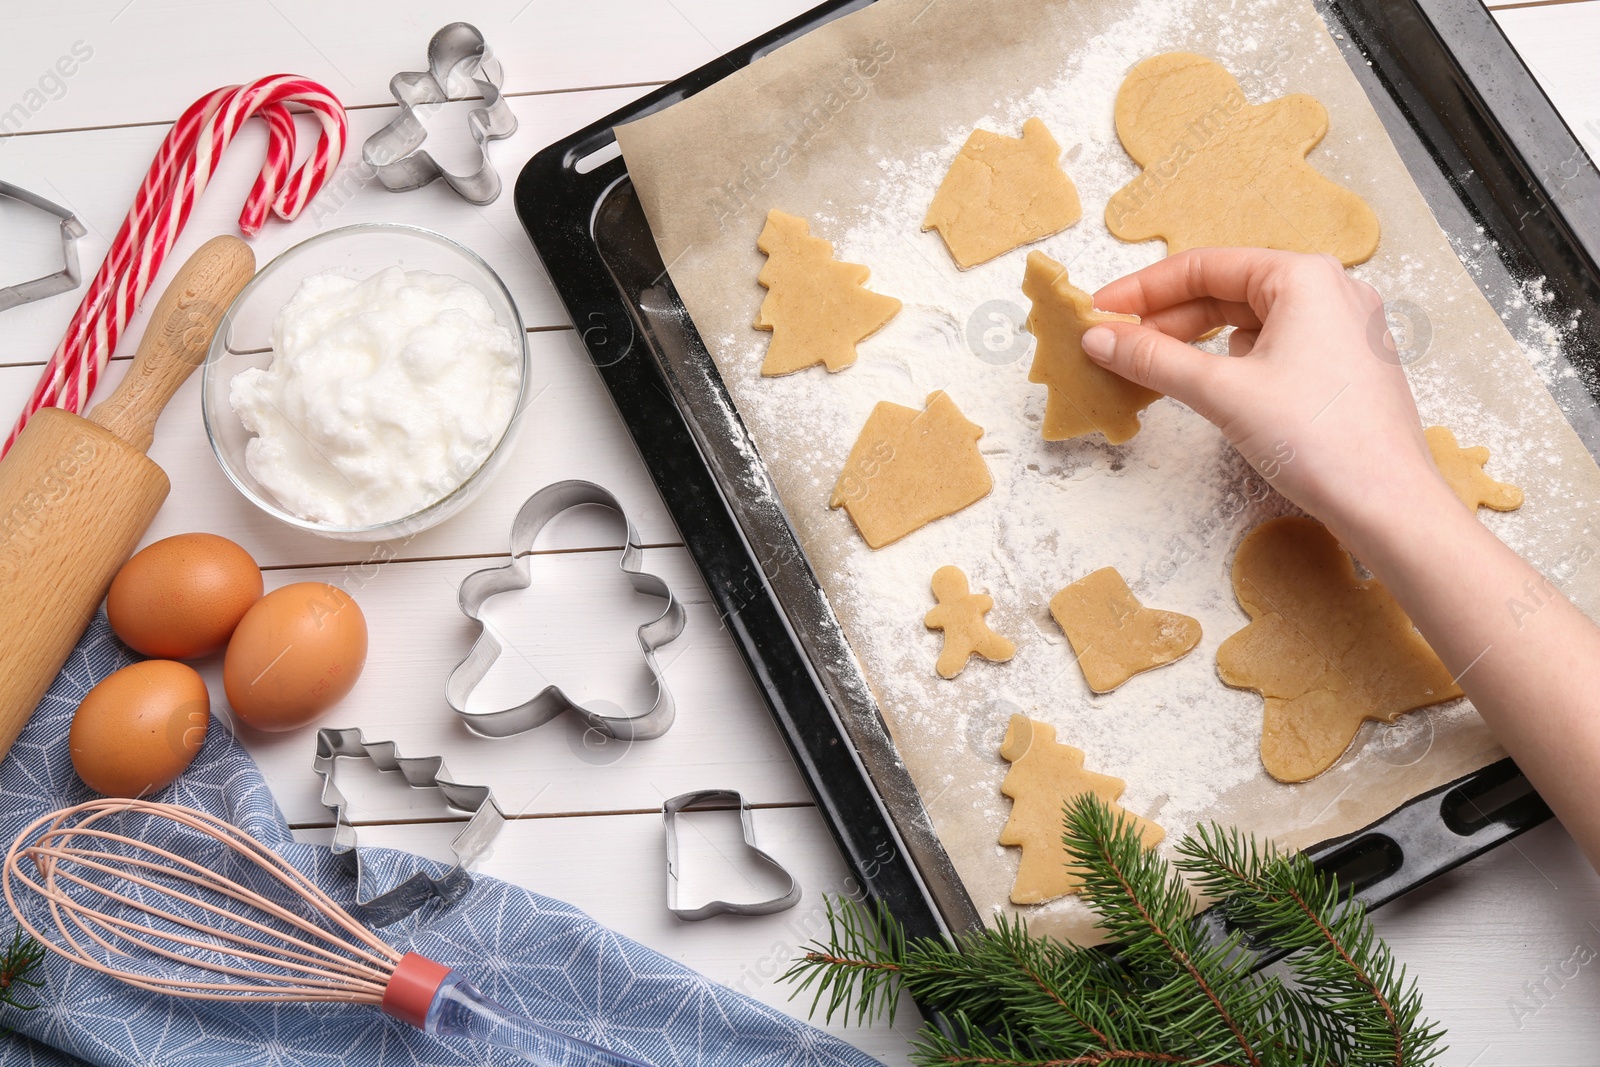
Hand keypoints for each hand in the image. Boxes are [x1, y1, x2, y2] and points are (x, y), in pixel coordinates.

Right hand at [1079, 247, 1455, 547]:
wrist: (1387, 503)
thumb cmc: (1319, 440)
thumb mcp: (1222, 393)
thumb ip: (1154, 360)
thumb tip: (1101, 339)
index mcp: (1304, 277)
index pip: (1204, 266)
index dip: (1143, 289)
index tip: (1101, 311)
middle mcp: (1330, 290)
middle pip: (1228, 289)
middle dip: (1168, 317)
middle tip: (1119, 343)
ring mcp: (1344, 328)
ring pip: (1251, 320)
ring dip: (1199, 339)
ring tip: (1155, 366)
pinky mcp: (1346, 364)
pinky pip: (1276, 345)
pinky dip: (1234, 359)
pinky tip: (1212, 384)